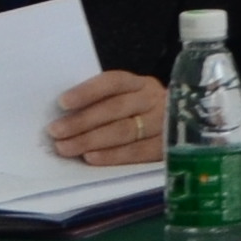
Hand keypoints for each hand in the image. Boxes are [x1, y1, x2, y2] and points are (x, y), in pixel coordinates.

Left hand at [49, 71, 167, 165]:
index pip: (113, 82)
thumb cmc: (142, 114)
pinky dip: (112, 156)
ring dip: (91, 140)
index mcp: (140, 84)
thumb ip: (105, 101)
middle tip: (56, 131)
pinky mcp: (166, 148)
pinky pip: (136, 152)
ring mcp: (162, 124)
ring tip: (65, 147)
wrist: (185, 127)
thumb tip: (65, 113)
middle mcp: (153, 100)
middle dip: (82, 120)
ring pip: (124, 131)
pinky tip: (91, 158)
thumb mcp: (130, 99)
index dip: (88, 91)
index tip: (62, 102)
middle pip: (116, 108)